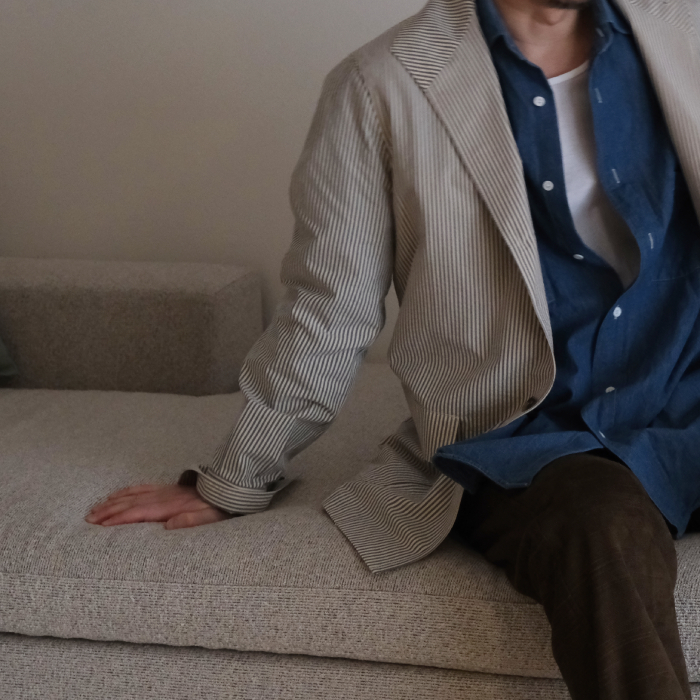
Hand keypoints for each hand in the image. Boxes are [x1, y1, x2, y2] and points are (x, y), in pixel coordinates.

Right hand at [84, 483, 234, 528]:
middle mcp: (163, 496)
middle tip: (88, 518)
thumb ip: (190, 520)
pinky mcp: (167, 487)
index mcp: (170, 506)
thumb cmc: (219, 507)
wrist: (228, 487)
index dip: (118, 518)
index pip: (139, 513)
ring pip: (133, 494)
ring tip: (95, 508)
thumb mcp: (210, 517)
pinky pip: (142, 487)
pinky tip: (118, 494)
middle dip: (108, 510)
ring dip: (113, 501)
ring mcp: (164, 490)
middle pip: (130, 503)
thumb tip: (169, 527)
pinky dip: (126, 491)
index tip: (100, 525)